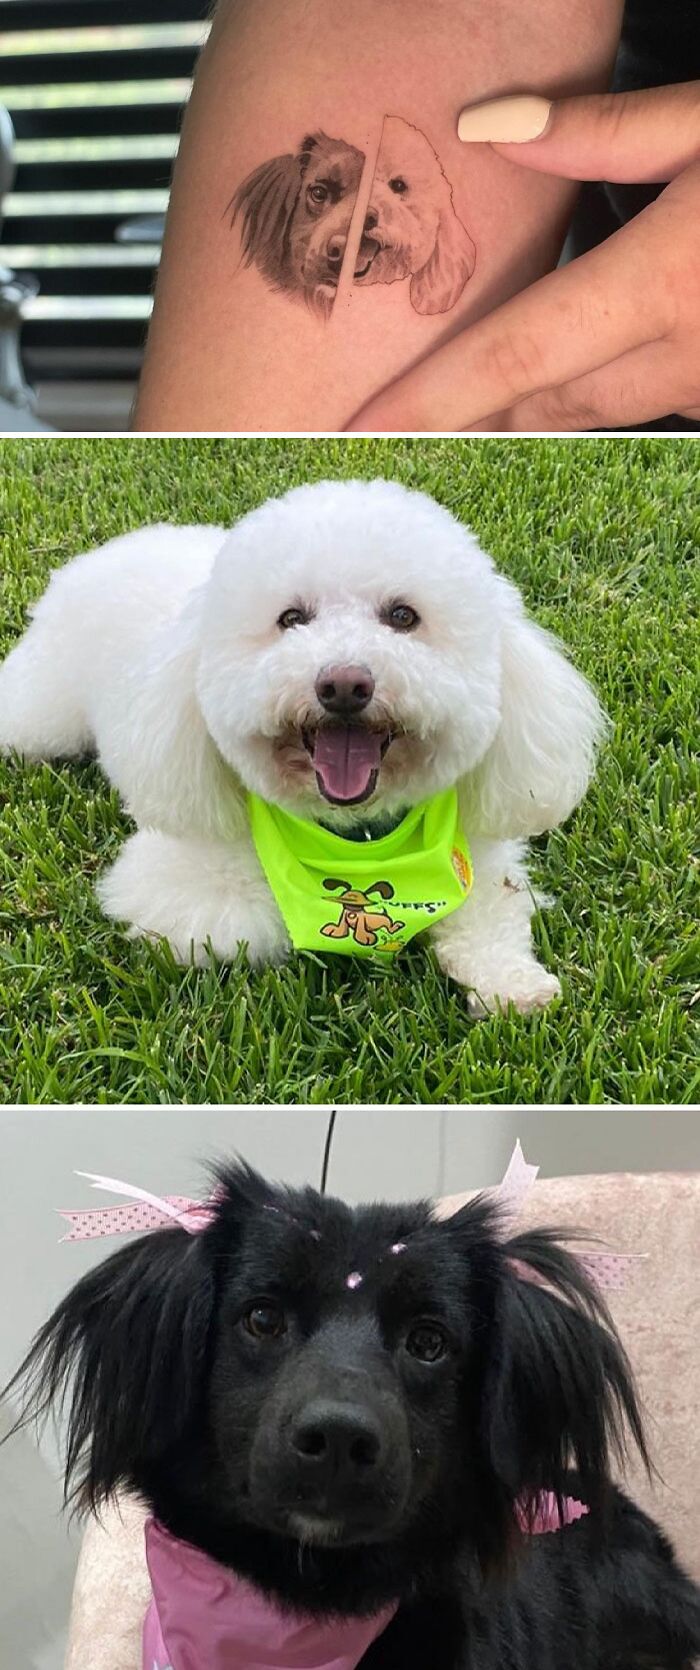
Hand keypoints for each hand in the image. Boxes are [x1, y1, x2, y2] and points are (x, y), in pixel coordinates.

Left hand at [345, 83, 699, 431]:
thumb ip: (607, 130)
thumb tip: (490, 127)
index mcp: (661, 284)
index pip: (518, 355)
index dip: (435, 398)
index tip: (364, 429)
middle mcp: (680, 358)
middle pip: (539, 405)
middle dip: (462, 419)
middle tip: (386, 432)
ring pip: (582, 415)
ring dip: (517, 412)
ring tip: (450, 414)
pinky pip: (629, 405)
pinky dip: (578, 394)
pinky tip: (551, 379)